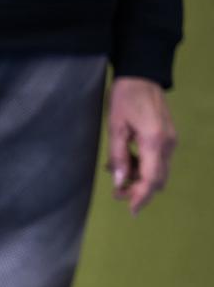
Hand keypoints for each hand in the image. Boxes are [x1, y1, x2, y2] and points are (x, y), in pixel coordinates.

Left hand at [106, 77, 176, 215]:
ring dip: (140, 179)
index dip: (141, 197)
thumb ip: (118, 156)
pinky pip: (157, 161)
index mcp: (154, 141)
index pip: (151, 179)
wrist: (143, 75)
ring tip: (118, 176)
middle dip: (139, 191)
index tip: (131, 211)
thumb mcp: (115, 127)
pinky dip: (143, 168)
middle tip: (117, 193)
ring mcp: (170, 140)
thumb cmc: (125, 98)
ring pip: (158, 171)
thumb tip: (120, 181)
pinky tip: (126, 163)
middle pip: (157, 179)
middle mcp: (167, 144)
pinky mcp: (167, 137)